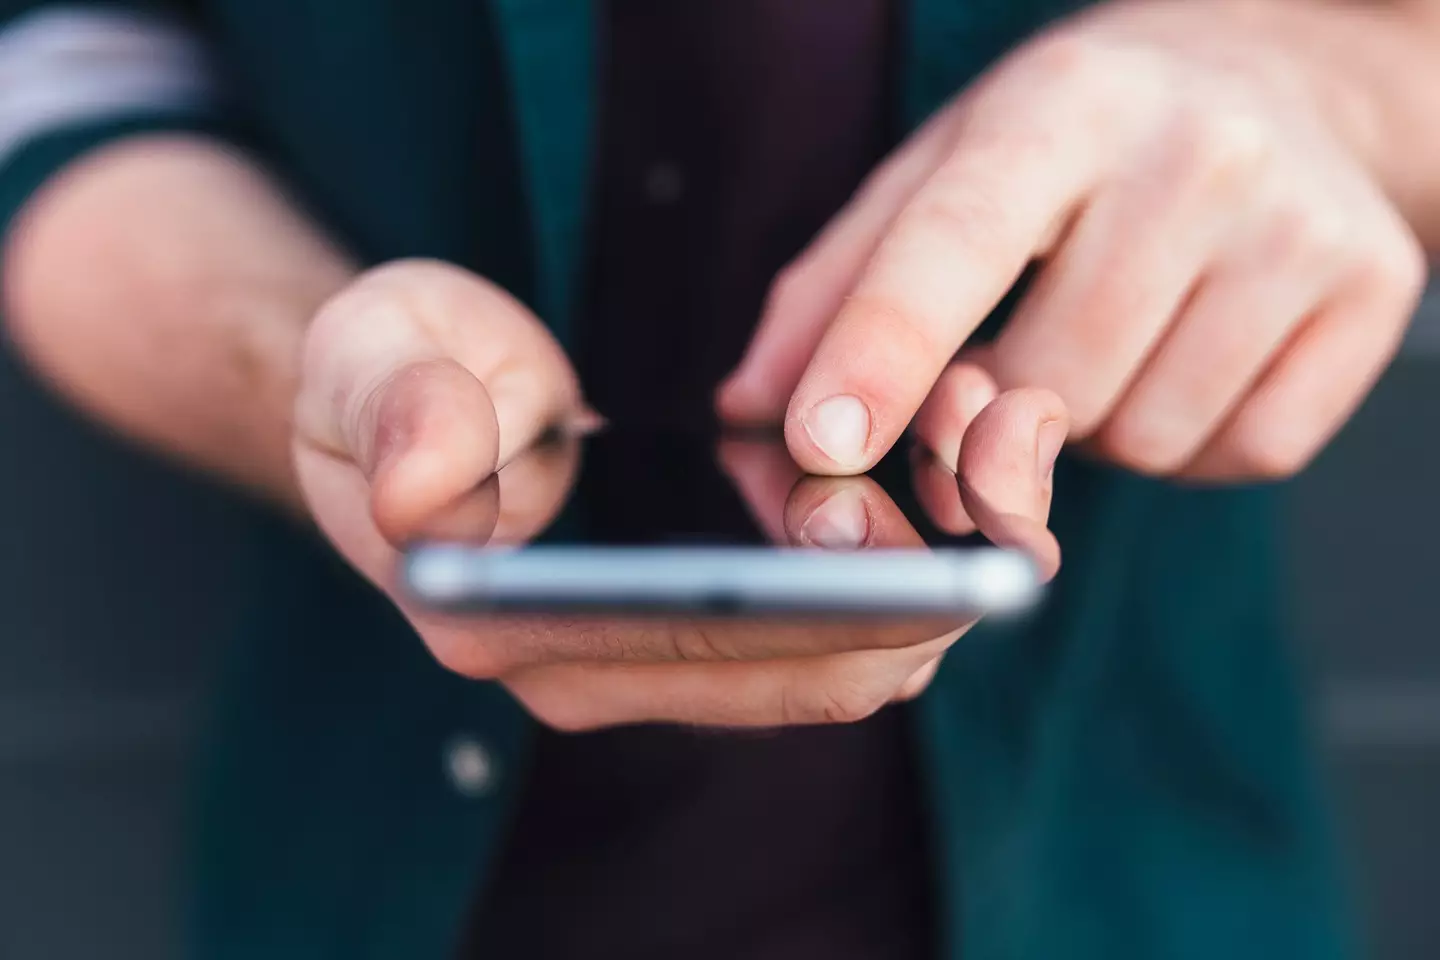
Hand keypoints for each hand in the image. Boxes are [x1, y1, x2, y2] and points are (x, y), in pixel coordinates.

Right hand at [292, 265, 1063, 728]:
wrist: (401, 395)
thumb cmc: (387, 374)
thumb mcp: (374, 359)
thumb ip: (397, 417)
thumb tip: (418, 490)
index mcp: (519, 628)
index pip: (720, 649)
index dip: (851, 604)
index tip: (953, 528)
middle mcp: (601, 670)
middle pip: (824, 675)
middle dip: (934, 579)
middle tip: (988, 440)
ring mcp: (658, 656)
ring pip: (854, 658)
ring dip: (939, 565)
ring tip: (973, 429)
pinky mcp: (702, 623)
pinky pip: (840, 620)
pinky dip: (909, 557)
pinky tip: (931, 457)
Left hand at [719, 0, 1426, 480]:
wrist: (1282, 86)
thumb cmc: (1080, 142)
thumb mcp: (943, 171)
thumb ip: (837, 286)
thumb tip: (750, 410)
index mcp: (1062, 106)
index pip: (955, 242)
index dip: (881, 353)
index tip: (818, 445)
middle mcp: (1194, 153)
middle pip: (1046, 385)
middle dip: (994, 417)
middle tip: (1004, 365)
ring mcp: (1300, 225)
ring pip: (1141, 434)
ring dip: (1094, 426)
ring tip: (1112, 331)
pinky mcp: (1371, 294)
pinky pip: (1239, 452)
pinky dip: (1191, 439)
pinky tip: (1187, 353)